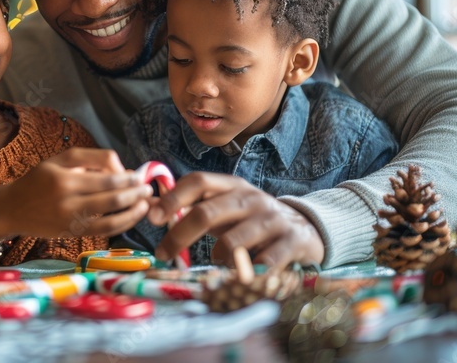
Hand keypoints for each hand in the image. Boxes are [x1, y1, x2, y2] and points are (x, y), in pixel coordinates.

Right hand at [0, 147, 151, 238]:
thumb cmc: (39, 180)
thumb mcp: (60, 159)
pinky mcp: (71, 234)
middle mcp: (67, 199)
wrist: (12, 208)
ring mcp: (70, 219)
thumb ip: (91, 159)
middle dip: (135, 193)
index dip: (128, 177)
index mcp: (64, 177)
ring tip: (145, 204)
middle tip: (148, 189)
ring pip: (111, 217)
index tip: (139, 175)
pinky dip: (122, 224)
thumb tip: (122, 169)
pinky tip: (132, 217)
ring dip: (133, 211)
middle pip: (112, 197)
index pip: (106, 176)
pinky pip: (103, 231)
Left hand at [147, 172, 324, 269]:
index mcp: (232, 186)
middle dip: (179, 235)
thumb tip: (149, 208)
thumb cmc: (252, 221)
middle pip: (207, 213)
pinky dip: (248, 273)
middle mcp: (251, 199)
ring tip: (220, 261)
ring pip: (232, 242)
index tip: (153, 217)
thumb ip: (192, 207)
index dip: (173, 197)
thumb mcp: (225, 208)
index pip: (198, 181)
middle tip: (163, 254)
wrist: (307, 229)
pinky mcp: (291, 242)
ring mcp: (272, 220)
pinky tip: (246, 274)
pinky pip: (263, 263)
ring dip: (218, 257)